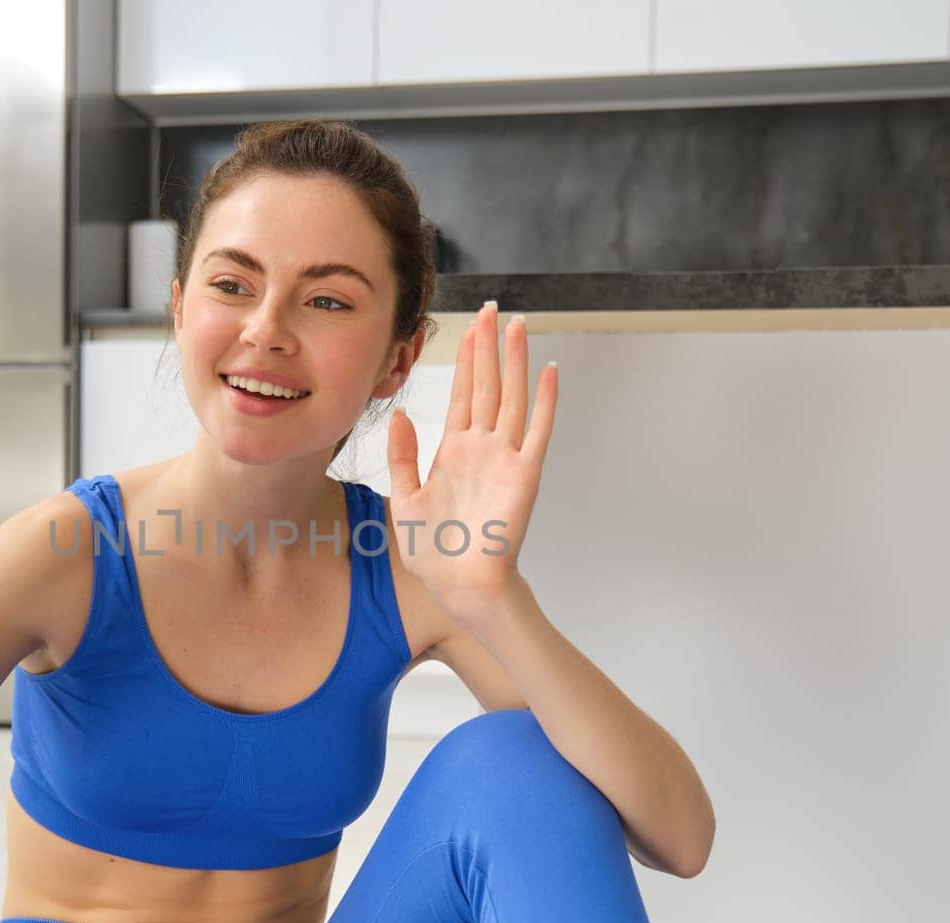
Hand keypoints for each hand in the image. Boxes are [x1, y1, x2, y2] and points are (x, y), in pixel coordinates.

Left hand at [384, 301, 557, 620]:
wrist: (459, 585)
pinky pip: (536, 432)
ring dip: (515, 362)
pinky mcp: (523, 475)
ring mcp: (505, 459)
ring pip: (511, 398)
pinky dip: (544, 402)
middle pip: (487, 386)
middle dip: (488, 347)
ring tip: (518, 325)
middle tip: (492, 309)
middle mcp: (482, 449)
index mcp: (454, 452)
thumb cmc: (435, 552)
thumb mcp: (405, 498)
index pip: (462, 394)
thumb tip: (400, 416)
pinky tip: (549, 372)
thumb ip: (404, 456)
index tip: (468, 328)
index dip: (465, 360)